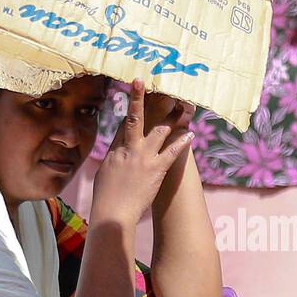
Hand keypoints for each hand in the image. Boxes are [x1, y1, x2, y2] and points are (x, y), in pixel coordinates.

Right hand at [91, 81, 194, 227]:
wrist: (113, 213)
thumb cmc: (106, 197)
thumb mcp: (105, 174)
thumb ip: (114, 159)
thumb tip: (118, 153)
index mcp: (115, 150)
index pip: (124, 123)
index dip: (130, 106)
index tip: (136, 91)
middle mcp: (129, 149)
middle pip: (135, 118)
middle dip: (139, 98)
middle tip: (146, 82)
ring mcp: (143, 158)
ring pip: (159, 130)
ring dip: (172, 117)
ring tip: (182, 106)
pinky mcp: (156, 169)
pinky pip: (172, 152)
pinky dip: (181, 142)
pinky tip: (190, 134)